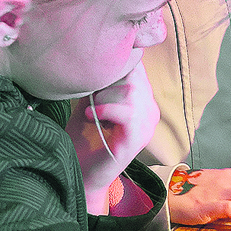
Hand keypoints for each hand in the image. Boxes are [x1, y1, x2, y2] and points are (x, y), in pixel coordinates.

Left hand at [64, 67, 159, 212]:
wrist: (79, 175)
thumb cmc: (83, 138)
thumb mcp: (90, 102)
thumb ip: (99, 82)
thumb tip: (95, 56)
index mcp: (143, 100)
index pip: (137, 67)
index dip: (115, 65)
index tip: (93, 75)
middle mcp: (151, 110)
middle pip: (134, 76)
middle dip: (106, 83)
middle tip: (89, 99)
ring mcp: (147, 125)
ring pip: (131, 91)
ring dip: (104, 97)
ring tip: (90, 111)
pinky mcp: (138, 138)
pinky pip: (128, 112)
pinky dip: (106, 110)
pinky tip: (90, 116)